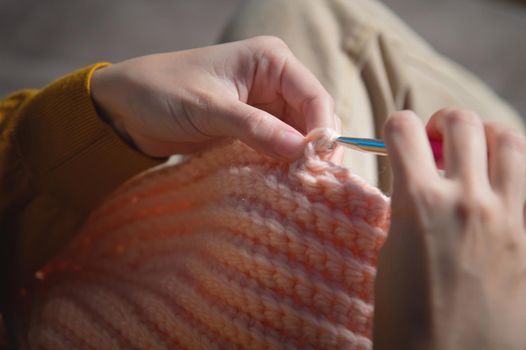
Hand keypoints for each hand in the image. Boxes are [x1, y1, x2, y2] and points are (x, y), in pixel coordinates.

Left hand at [91, 36, 337, 159]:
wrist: (126, 108)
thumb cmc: (162, 92)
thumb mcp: (208, 109)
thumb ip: (255, 128)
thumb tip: (301, 150)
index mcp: (270, 60)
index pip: (314, 96)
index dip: (322, 130)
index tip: (319, 165)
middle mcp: (274, 80)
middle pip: (312, 117)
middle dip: (313, 148)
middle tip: (313, 182)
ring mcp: (264, 105)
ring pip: (298, 135)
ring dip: (298, 159)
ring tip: (300, 187)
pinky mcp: (251, 127)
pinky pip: (278, 146)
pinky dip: (282, 164)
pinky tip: (283, 182)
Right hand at [373, 109, 525, 349]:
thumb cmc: (405, 314)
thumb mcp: (392, 249)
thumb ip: (408, 202)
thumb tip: (419, 178)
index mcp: (419, 202)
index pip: (404, 129)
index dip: (396, 127)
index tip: (399, 138)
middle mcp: (468, 200)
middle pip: (462, 123)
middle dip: (443, 122)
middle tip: (437, 139)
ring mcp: (510, 218)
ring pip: (511, 141)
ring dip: (489, 139)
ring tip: (478, 156)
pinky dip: (518, 176)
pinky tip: (505, 189)